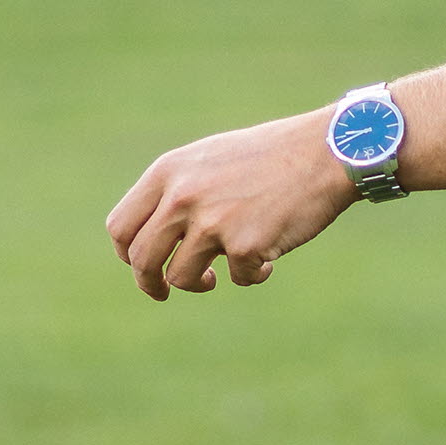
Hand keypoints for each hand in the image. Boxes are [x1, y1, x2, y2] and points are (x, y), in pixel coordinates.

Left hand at [106, 110, 357, 299]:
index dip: (127, 253)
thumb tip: (152, 238)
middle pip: (141, 259)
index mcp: (169, 172)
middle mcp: (183, 196)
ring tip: (218, 277)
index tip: (143, 264)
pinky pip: (237, 279)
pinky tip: (269, 256)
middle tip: (162, 292)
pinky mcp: (245, 245)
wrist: (324, 152)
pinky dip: (252, 274)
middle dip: (149, 283)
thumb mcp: (209, 160)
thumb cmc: (270, 156)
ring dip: (198, 285)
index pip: (121, 226)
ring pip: (179, 278)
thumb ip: (178, 192)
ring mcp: (212, 222)